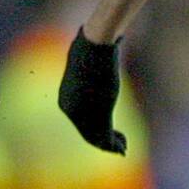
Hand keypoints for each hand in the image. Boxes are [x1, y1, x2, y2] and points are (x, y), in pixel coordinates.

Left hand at [58, 26, 126, 153]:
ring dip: (112, 146)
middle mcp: (70, 111)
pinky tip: (123, 148)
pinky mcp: (96, 116)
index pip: (79, 123)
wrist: (95, 47)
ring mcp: (82, 115)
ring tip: (123, 149)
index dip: (96, 131)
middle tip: (120, 146)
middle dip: (105, 141)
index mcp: (65, 100)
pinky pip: (106, 138)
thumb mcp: (92, 57)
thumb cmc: (94, 48)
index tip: (110, 134)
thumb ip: (98, 61)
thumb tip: (115, 40)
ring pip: (97, 138)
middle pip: (88, 133)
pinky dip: (115, 145)